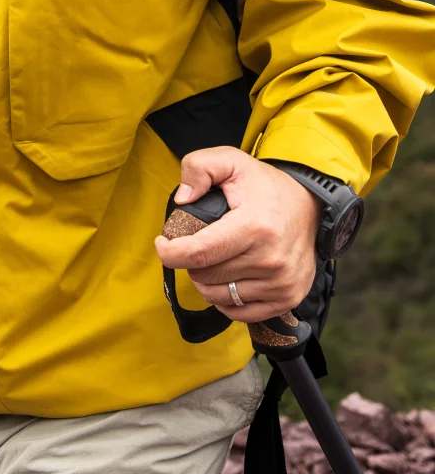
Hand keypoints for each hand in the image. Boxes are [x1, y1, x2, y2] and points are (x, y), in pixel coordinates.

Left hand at [153, 147, 321, 323]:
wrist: (310, 205)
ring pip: (219, 297)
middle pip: (205, 276)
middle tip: (196, 245)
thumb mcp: (231, 160)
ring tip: (211, 261)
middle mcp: (270, 260)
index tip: (163, 243)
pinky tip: (226, 280)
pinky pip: (240, 313)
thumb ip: (199, 167)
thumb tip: (182, 198)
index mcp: (254, 227)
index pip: (198, 253)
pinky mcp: (288, 298)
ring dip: (206, 281)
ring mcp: (281, 283)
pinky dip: (225, 300)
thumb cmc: (265, 185)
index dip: (170, 253)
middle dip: (190, 262)